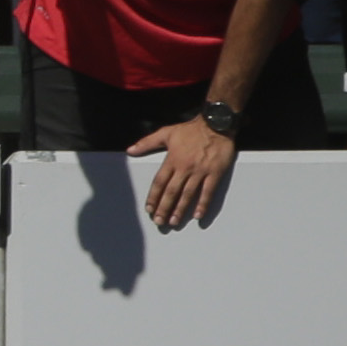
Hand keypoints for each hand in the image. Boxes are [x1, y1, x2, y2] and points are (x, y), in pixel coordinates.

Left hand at [130, 116, 235, 230]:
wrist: (216, 123)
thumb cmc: (190, 129)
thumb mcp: (166, 133)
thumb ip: (147, 143)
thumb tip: (130, 150)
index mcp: (172, 160)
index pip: (159, 183)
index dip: (153, 197)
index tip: (149, 209)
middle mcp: (185, 168)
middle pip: (171, 192)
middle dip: (164, 208)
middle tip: (159, 221)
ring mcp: (200, 171)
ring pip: (188, 194)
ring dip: (180, 210)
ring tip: (174, 222)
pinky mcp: (214, 173)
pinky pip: (208, 192)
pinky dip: (203, 204)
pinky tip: (197, 215)